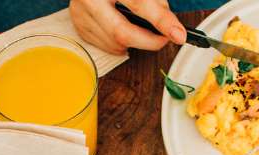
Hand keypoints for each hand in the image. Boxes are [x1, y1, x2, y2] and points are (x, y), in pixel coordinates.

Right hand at [71, 0, 186, 54]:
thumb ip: (156, 3)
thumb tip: (171, 28)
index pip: (139, 4)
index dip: (162, 21)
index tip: (179, 34)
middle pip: (123, 33)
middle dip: (149, 41)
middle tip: (163, 38)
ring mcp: (81, 13)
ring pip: (115, 44)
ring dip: (134, 42)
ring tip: (140, 28)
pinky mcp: (79, 25)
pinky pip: (105, 46)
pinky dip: (120, 43)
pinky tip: (122, 28)